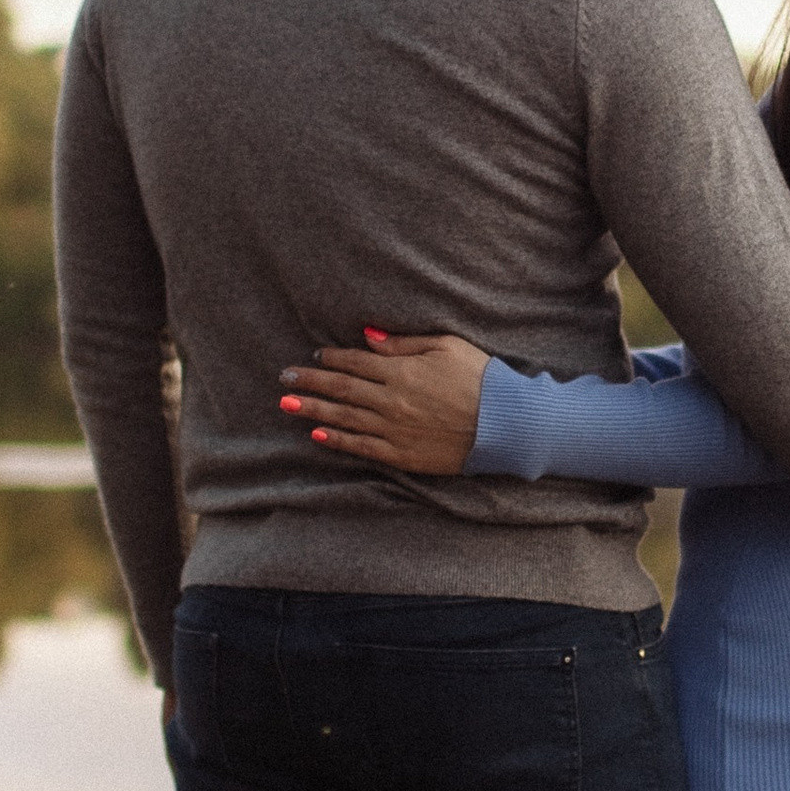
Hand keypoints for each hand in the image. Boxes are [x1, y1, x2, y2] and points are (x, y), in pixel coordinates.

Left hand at [279, 331, 490, 476]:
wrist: (505, 424)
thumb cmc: (480, 379)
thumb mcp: (446, 346)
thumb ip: (404, 343)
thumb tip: (368, 337)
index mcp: (402, 371)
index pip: (356, 362)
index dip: (332, 359)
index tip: (315, 357)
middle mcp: (391, 399)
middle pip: (341, 388)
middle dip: (310, 382)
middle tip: (284, 379)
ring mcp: (394, 428)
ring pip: (343, 417)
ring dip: (313, 409)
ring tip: (287, 404)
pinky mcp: (402, 454)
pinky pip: (362, 446)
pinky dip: (337, 439)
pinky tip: (317, 434)